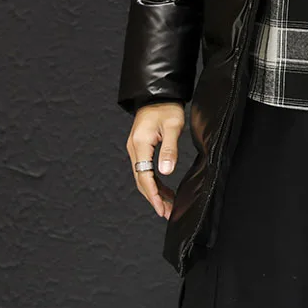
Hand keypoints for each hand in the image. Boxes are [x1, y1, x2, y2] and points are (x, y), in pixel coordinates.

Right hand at [125, 101, 184, 218]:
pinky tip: (165, 191)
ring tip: (168, 206)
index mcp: (140, 144)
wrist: (158, 94)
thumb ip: (169, 149)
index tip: (162, 210)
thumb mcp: (172, 127)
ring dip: (155, 192)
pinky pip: (145, 170)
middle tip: (168, 213)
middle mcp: (134, 148)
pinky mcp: (141, 148)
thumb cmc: (167, 107)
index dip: (153, 195)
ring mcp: (136, 149)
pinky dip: (154, 182)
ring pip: (143, 177)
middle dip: (154, 198)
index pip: (144, 176)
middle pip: (142, 180)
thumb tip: (166, 172)